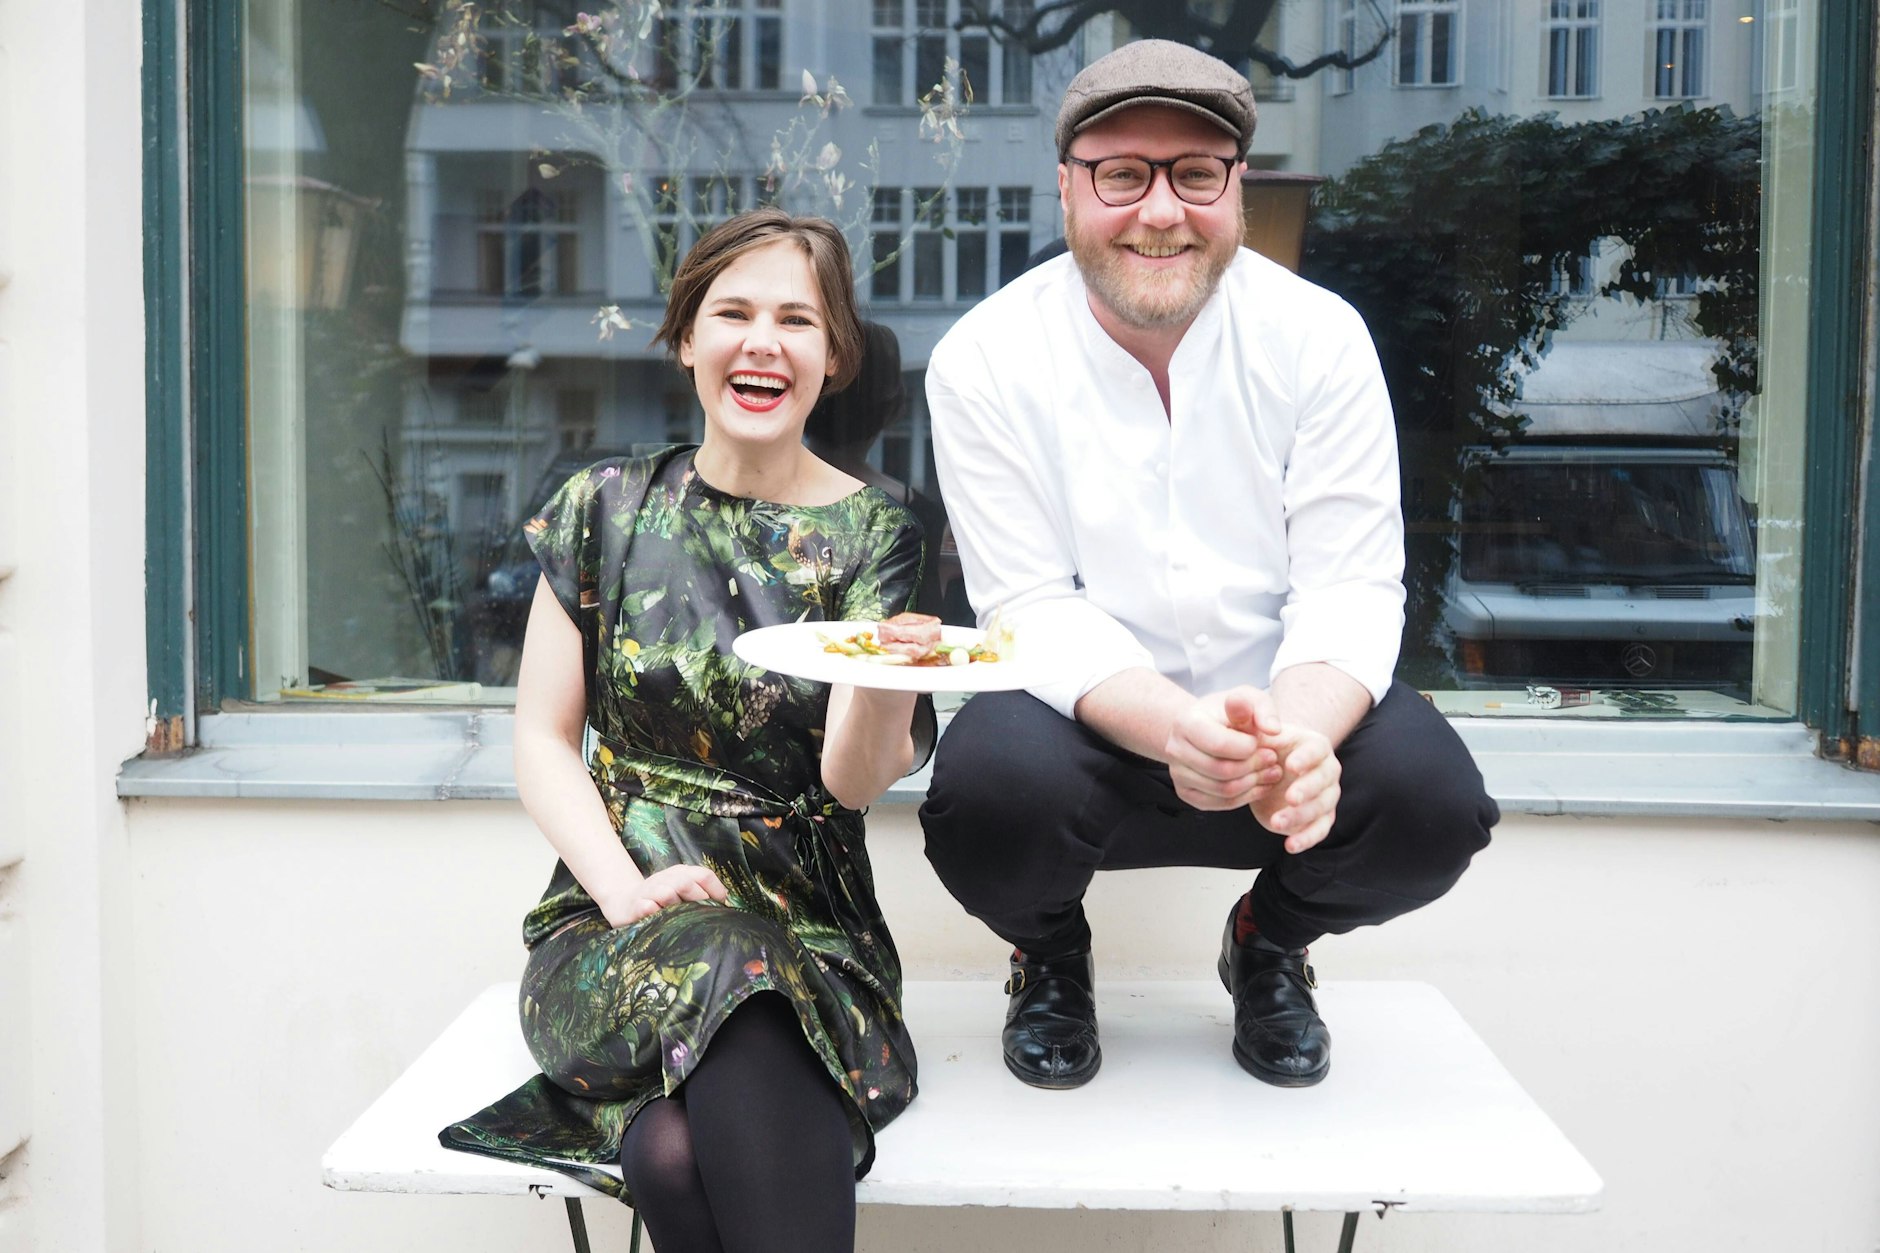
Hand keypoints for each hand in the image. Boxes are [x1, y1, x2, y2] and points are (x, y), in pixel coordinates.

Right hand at [600, 864, 728, 927]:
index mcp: (680, 873)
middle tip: (702, 915)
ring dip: (676, 906)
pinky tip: (660, 919)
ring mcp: (649, 891)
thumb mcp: (681, 890)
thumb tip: (726, 904)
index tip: (722, 906)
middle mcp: (665, 878)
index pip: (703, 875)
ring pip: (667, 893)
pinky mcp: (636, 906)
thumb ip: (701, 893)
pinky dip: (655, 912)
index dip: (716, 890)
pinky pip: (647, 907)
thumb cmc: (660, 900)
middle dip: (697, 899)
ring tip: (681, 918)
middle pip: (686, 883)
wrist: (624, 902)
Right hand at [1164, 686, 1284, 810]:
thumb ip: (1263, 709)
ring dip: (1253, 784)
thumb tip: (1272, 730)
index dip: (1248, 748)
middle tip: (1272, 760)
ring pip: (1223, 791)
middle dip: (1254, 767)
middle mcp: (1175, 749)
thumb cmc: (1229, 712)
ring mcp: (1177, 774)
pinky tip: (1258, 784)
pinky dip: (1244, 797)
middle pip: (1222, 771)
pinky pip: (1220, 803)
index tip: (1261, 742)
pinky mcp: (1186, 792)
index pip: (1220, 745)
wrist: (1205, 727)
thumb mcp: (1248, 698)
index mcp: (1186, 723)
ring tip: (1269, 771)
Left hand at [1249, 725, 1341, 854]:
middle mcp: (1325, 770)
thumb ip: (1247, 713)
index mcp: (1313, 745)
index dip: (1307, 758)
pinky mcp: (1316, 816)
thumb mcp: (1249, 725)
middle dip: (1309, 790)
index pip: (1318, 750)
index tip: (1290, 765)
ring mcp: (1324, 795)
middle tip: (1289, 798)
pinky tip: (1290, 845)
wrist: (1263, 766)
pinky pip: (1319, 829)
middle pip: (1325, 781)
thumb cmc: (1258, 743)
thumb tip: (1258, 717)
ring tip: (1278, 822)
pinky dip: (1307, 838)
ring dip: (1303, 816)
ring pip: (1323, 807)